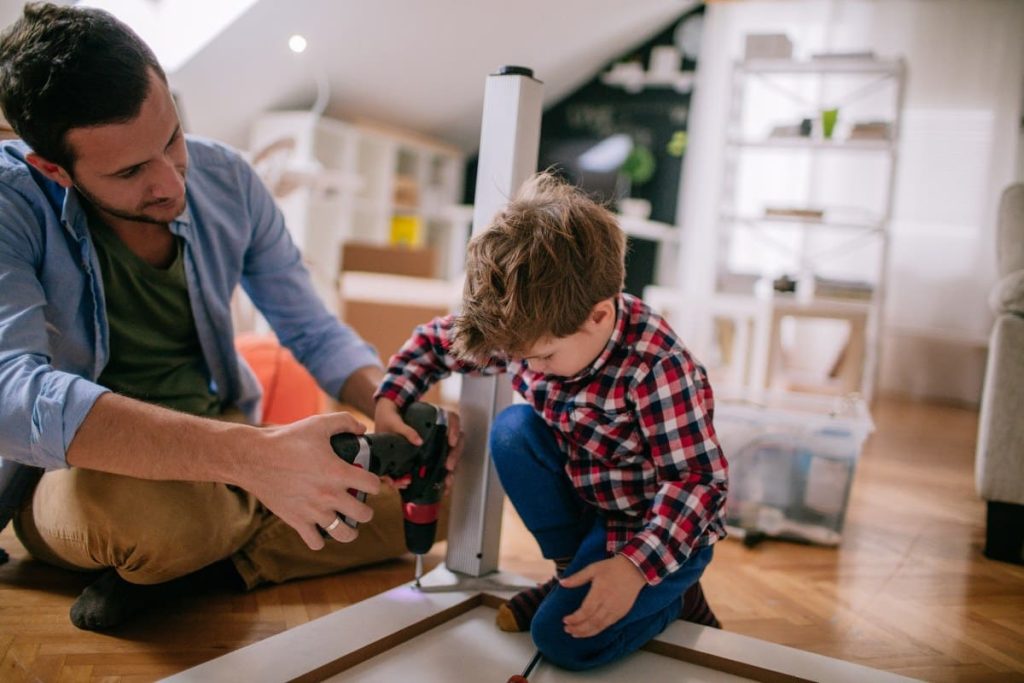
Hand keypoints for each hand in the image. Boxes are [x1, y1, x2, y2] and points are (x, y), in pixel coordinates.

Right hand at [240, 411, 380, 550]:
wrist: (253, 458)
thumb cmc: (287, 440)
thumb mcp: (318, 423)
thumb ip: (344, 422)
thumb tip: (362, 429)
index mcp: (338, 472)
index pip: (372, 485)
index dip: (375, 483)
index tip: (370, 482)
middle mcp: (329, 495)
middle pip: (364, 514)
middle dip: (366, 510)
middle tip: (360, 505)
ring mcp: (313, 511)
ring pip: (344, 534)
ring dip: (350, 530)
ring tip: (348, 524)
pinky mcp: (296, 521)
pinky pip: (316, 542)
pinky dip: (320, 539)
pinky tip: (320, 529)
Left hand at [373, 399, 463, 494]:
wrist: (382, 423)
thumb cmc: (390, 418)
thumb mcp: (394, 421)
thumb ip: (405, 430)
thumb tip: (419, 442)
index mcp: (433, 418)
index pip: (452, 419)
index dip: (455, 429)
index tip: (451, 442)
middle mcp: (439, 430)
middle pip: (456, 441)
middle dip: (455, 455)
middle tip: (449, 467)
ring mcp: (436, 443)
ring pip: (451, 455)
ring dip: (451, 470)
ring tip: (447, 482)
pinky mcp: (430, 456)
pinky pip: (441, 466)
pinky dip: (443, 477)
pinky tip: (443, 488)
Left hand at [559, 555, 646, 637]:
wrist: (634, 569)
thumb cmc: (612, 568)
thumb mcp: (593, 568)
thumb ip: (577, 578)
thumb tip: (562, 582)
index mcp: (600, 592)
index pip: (585, 611)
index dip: (574, 618)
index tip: (565, 620)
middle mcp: (608, 604)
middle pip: (592, 622)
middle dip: (578, 628)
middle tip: (567, 630)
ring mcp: (616, 610)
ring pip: (600, 626)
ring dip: (586, 632)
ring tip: (575, 634)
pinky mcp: (622, 613)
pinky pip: (608, 625)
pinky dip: (597, 630)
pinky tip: (589, 631)